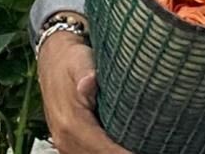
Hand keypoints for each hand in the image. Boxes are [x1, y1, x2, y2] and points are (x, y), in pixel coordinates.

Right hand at [38, 32, 130, 153]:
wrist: (53, 59)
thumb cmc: (71, 59)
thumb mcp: (79, 60)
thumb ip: (85, 73)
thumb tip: (89, 81)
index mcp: (70, 121)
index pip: (102, 148)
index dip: (123, 153)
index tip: (140, 151)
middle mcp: (65, 138)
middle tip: (150, 148)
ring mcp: (65, 143)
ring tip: (140, 147)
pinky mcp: (69, 143)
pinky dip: (106, 152)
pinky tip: (123, 147)